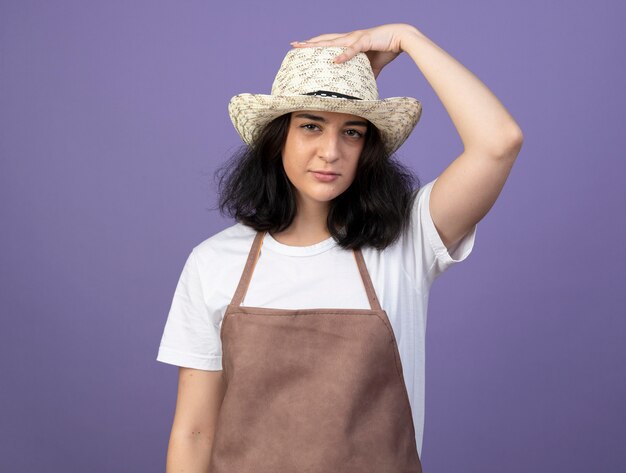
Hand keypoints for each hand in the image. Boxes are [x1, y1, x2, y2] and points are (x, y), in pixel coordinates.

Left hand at [290, 23, 418, 77]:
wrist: (402, 38)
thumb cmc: (387, 48)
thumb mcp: (372, 65)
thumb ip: (363, 73)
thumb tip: (360, 88)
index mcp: (349, 42)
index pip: (328, 43)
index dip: (315, 45)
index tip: (301, 48)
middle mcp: (350, 38)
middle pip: (325, 40)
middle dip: (309, 43)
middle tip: (293, 44)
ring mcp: (356, 38)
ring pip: (333, 42)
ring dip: (319, 45)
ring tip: (305, 47)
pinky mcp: (365, 41)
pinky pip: (352, 49)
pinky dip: (343, 55)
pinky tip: (334, 61)